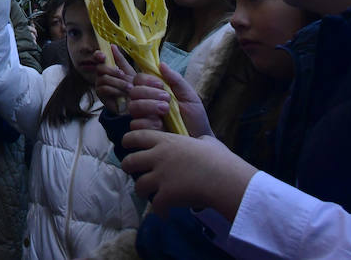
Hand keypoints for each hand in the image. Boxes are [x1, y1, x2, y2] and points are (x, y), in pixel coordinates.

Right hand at [93, 45, 133, 114]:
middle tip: (123, 75)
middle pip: (100, 68)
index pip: (98, 58)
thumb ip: (120, 60)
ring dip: (118, 83)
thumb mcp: (128, 71)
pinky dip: (116, 90)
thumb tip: (112, 45)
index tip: (103, 56)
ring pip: (104, 79)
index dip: (98, 55)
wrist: (135, 103)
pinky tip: (123, 94)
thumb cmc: (132, 86)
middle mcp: (101, 75)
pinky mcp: (100, 95)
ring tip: (129, 88)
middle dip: (113, 71)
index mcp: (107, 67)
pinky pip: (105, 89)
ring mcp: (99, 85)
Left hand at [121, 130, 256, 218]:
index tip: (126, 144)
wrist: (224, 180)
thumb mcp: (207, 142)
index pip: (137, 136)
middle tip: (132, 171)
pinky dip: (159, 212)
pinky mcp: (166, 195)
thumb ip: (197, 140)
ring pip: (138, 185)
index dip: (128, 140)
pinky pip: (155, 206)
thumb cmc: (220, 159)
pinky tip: (165, 215)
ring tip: (148, 195)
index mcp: (166, 142)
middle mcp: (158, 158)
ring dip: (142, 191)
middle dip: (127, 167)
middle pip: (129, 161)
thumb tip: (199, 141)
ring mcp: (160, 177)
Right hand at [127, 62, 210, 136]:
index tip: (160, 85)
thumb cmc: (195, 119)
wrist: (199, 140)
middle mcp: (146, 104)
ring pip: (133, 107)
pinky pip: (136, 124)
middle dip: (149, 93)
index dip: (146, 80)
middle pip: (133, 91)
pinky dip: (149, 123)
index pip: (139, 80)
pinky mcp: (143, 134)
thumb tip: (161, 64)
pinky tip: (161, 126)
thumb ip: (176, 80)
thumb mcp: (189, 97)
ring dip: (149, 106)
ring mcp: (143, 119)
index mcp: (155, 93)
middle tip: (166, 100)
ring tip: (166, 111)